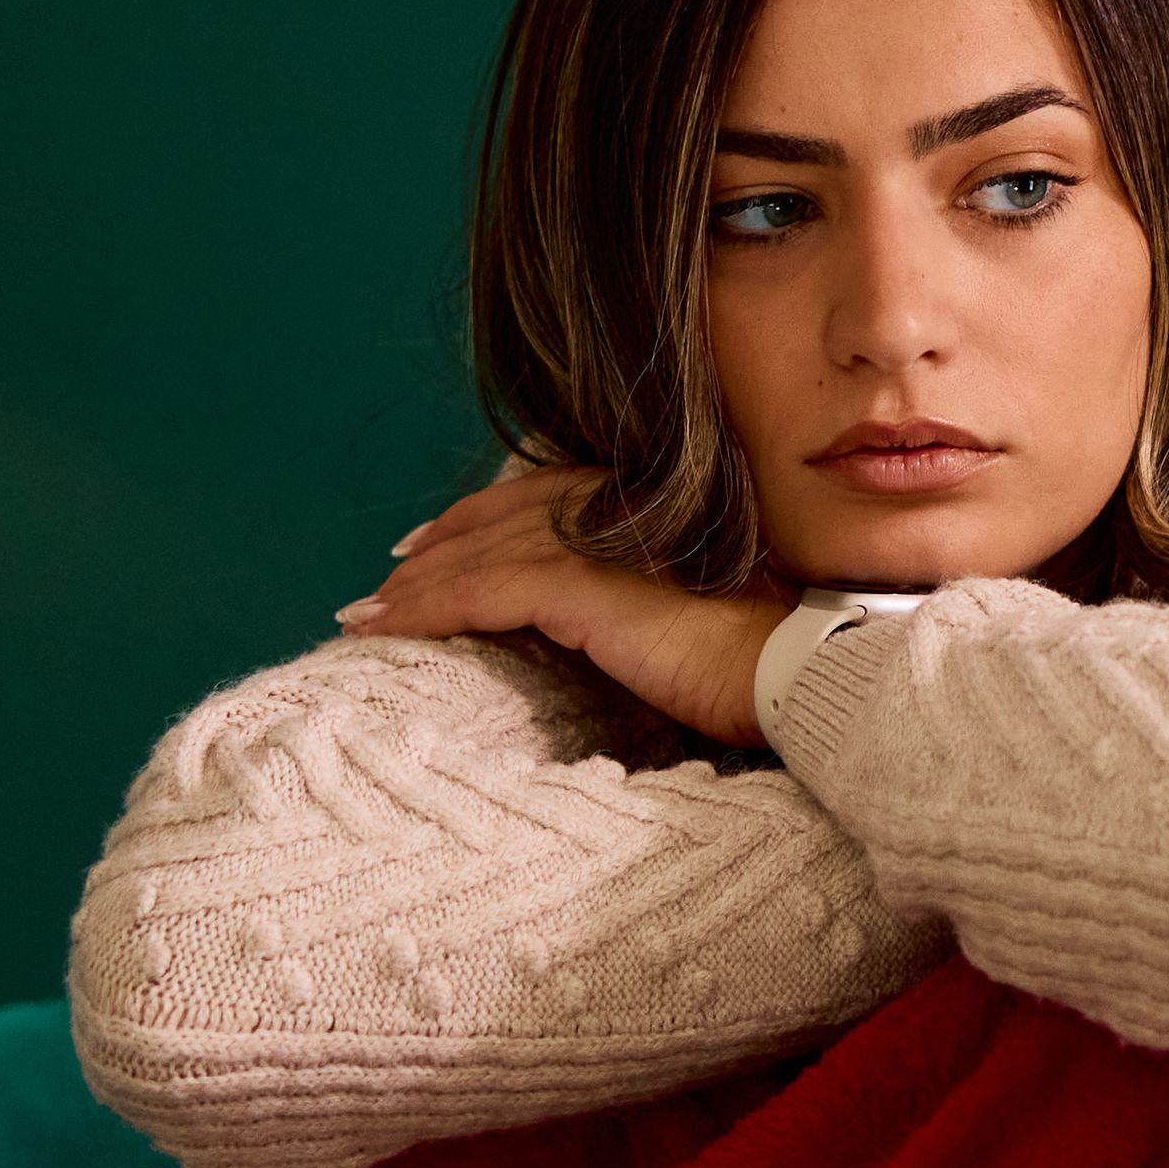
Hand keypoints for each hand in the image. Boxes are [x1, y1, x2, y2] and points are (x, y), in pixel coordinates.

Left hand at [341, 467, 794, 743]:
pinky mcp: (579, 586)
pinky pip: (478, 594)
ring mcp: (597, 543)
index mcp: (652, 505)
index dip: (487, 516)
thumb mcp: (707, 613)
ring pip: (481, 556)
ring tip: (367, 613)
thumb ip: (656, 597)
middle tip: (390, 577)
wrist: (802, 671)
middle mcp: (619, 508)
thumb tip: (620, 622)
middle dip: (441, 547)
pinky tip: (384, 626)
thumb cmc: (772, 659)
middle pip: (502, 519)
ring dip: (416, 587)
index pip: (548, 496)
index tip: (441, 541)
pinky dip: (423, 610)